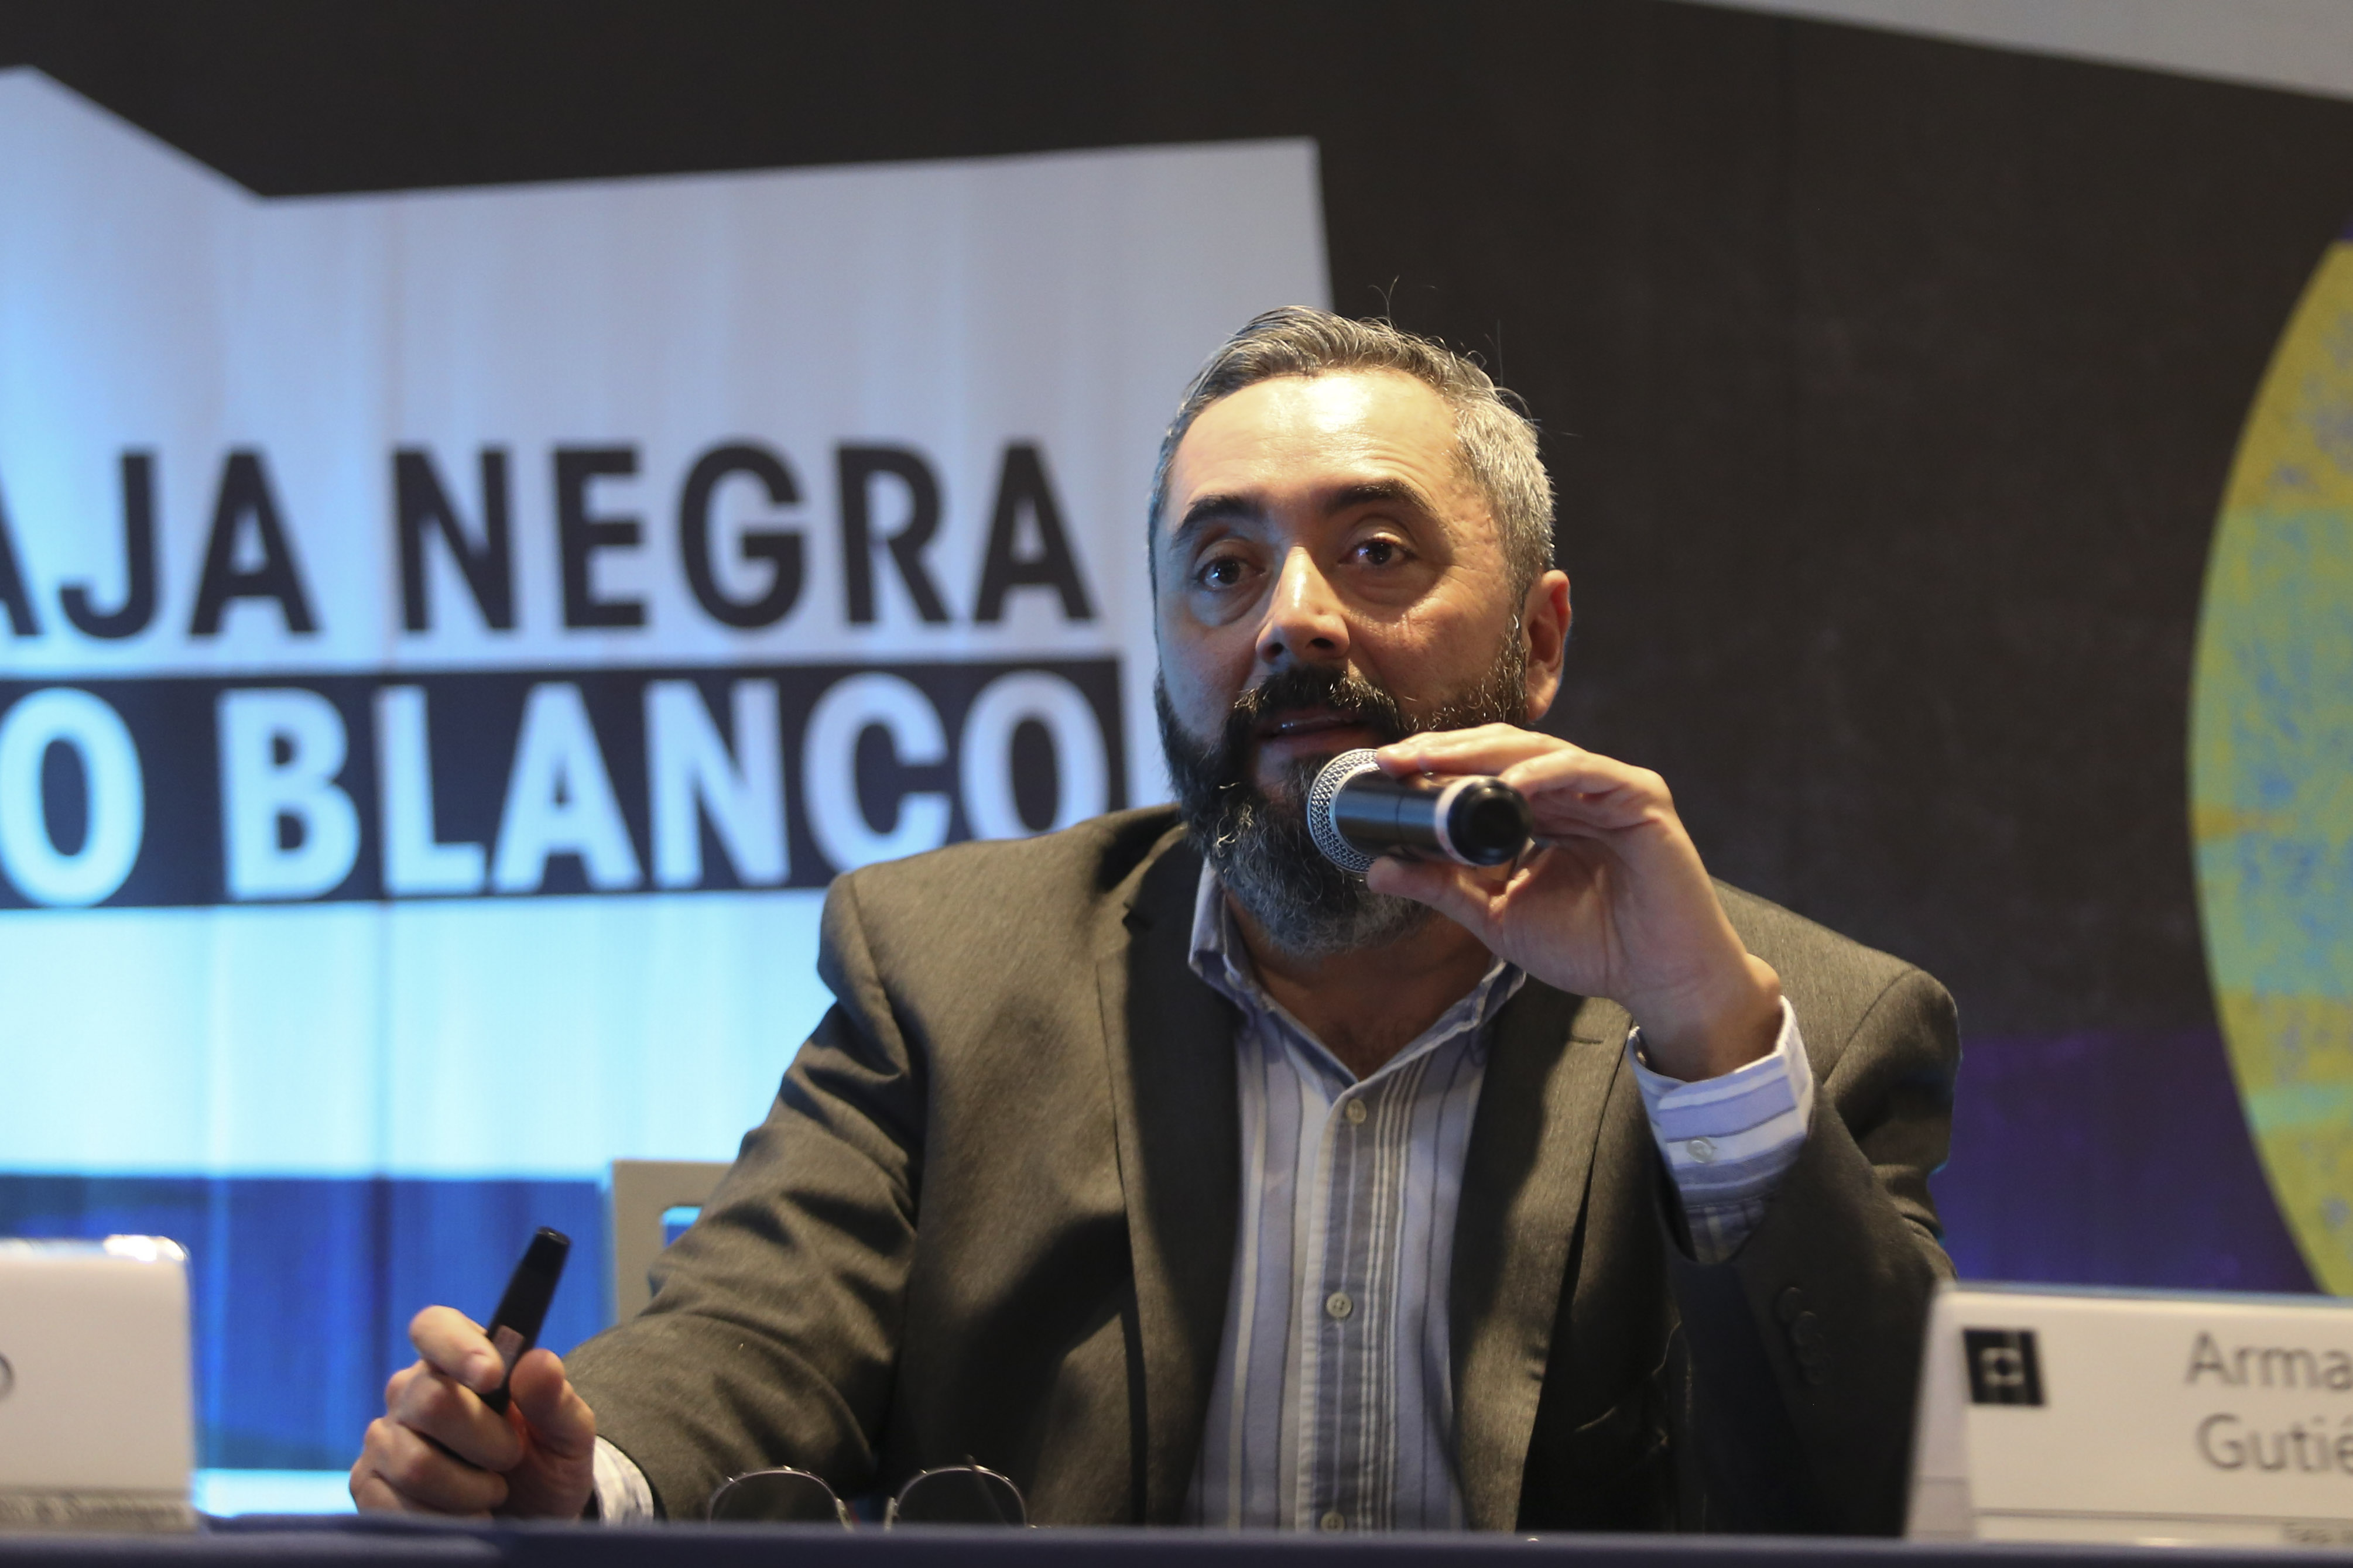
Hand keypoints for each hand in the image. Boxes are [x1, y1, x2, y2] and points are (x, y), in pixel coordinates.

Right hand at [350, 1306, 597, 1518]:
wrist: (528, 1521)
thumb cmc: (545, 1464)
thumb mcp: (567, 1433)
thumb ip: (555, 1398)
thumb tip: (538, 1362)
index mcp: (458, 1361)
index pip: (434, 1326)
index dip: (458, 1346)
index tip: (493, 1376)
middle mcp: (410, 1394)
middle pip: (430, 1400)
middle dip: (486, 1440)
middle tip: (511, 1458)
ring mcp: (384, 1440)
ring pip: (414, 1463)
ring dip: (468, 1490)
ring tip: (491, 1492)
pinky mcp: (368, 1487)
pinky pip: (392, 1505)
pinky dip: (443, 1520)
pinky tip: (463, 1518)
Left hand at [1364, 724, 1780, 1079]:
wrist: (1657, 981)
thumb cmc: (1592, 949)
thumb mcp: (1498, 916)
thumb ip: (1444, 888)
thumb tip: (1378, 870)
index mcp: (1543, 812)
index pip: (1482, 772)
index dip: (1434, 767)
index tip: (1383, 773)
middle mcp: (1573, 792)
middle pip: (1503, 752)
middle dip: (1446, 751)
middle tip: (1395, 757)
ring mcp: (1608, 789)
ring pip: (1538, 753)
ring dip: (1481, 755)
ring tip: (1433, 762)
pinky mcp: (1640, 798)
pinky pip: (1585, 772)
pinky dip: (1544, 776)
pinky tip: (1505, 789)